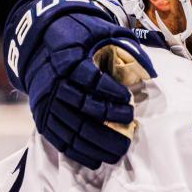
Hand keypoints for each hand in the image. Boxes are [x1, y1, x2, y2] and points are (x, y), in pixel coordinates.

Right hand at [17, 10, 154, 168]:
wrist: (40, 42)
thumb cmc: (79, 36)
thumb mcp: (101, 32)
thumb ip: (126, 47)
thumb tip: (151, 72)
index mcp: (69, 58)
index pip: (90, 78)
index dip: (110, 91)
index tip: (128, 99)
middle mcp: (55, 82)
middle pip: (83, 107)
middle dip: (109, 120)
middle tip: (131, 127)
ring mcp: (46, 102)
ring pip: (72, 127)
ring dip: (96, 143)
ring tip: (119, 151)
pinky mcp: (41, 116)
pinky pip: (58, 139)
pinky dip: (77, 152)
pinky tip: (95, 160)